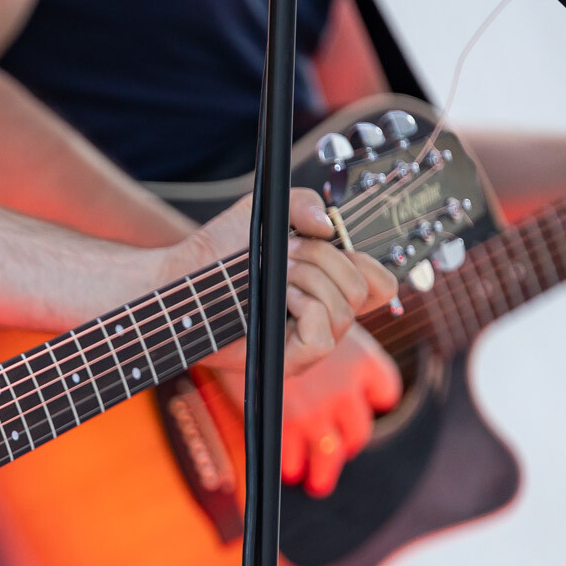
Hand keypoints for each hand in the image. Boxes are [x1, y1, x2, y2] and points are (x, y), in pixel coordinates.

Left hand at [172, 190, 395, 378]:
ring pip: (343, 312)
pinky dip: (305, 309)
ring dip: (308, 280)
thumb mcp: (267, 211)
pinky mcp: (289, 361)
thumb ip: (305, 203)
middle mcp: (325, 318)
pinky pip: (324, 339)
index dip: (367, 262)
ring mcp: (309, 342)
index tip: (335, 245)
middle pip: (360, 290)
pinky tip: (278, 300)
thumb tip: (329, 226)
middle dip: (324, 260)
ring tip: (275, 276)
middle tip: (286, 254)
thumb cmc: (223, 250)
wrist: (185, 276)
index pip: (380, 285)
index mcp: (330, 287)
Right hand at [213, 324, 401, 496]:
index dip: (377, 398)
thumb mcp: (320, 315)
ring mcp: (316, 409)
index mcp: (361, 359)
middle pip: (359, 430)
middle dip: (349, 443)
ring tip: (318, 482)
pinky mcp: (285, 421)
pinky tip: (288, 469)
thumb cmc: (279, 306)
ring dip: (325, 471)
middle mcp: (344, 388)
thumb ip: (330, 337)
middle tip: (339, 449)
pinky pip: (293, 457)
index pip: (385, 389)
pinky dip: (292, 465)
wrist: (247, 312)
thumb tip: (331, 343)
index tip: (369, 402)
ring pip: (331, 452)